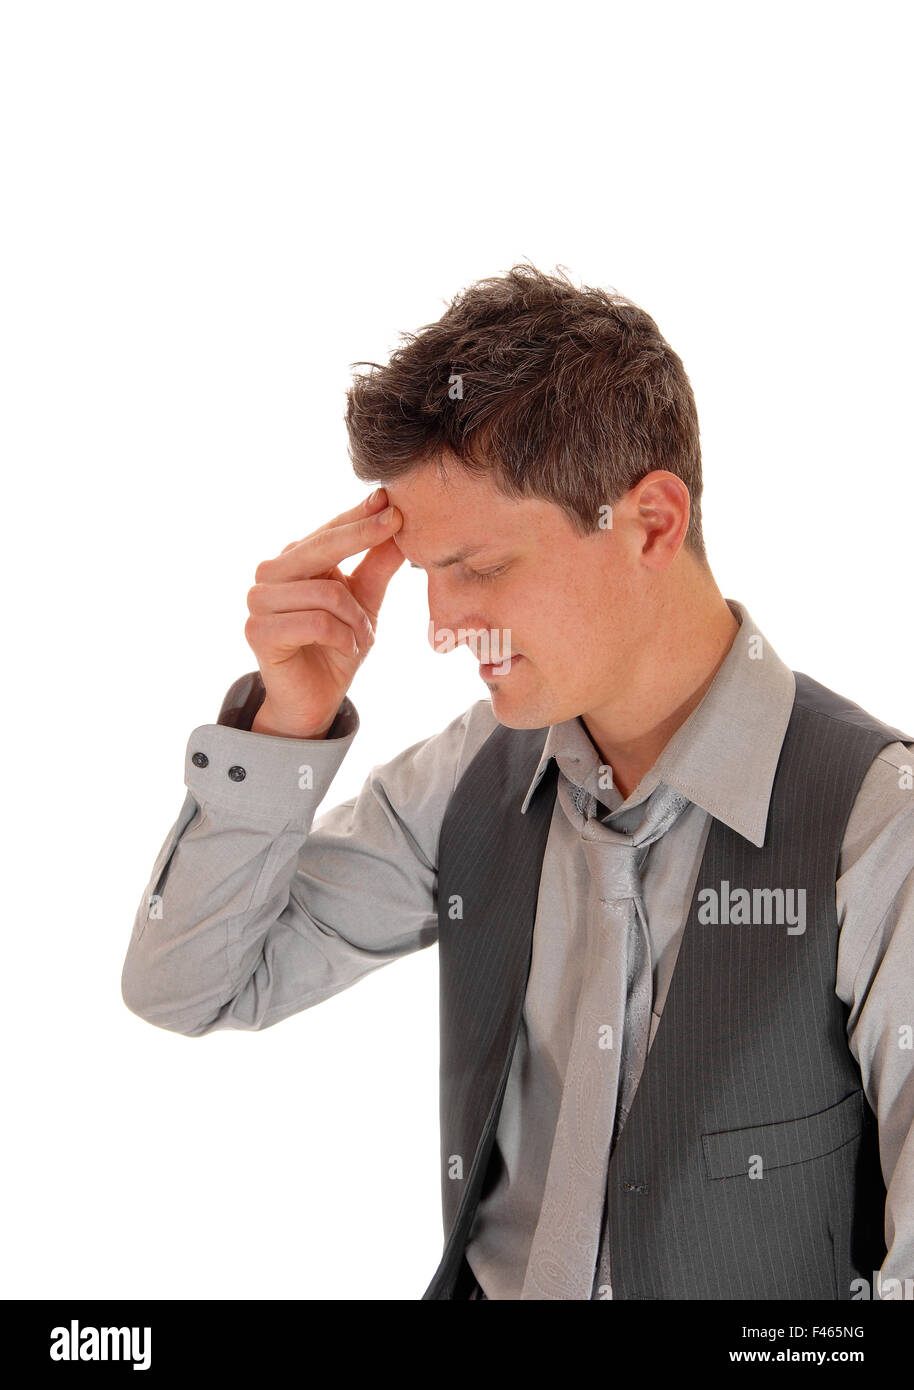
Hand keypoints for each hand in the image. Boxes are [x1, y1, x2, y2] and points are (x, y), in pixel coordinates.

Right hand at [245, 488, 403, 736]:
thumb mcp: (365, 601)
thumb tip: (398, 520)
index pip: (328, 530)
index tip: (389, 499)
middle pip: (320, 547)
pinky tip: (348, 648)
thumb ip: (377, 564)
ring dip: (357, 619)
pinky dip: (344, 637)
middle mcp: (270, 574)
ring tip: (363, 636)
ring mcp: (259, 601)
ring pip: (326, 592)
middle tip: (397, 527)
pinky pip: (317, 623)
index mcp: (293, 561)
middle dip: (362, 536)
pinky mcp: (258, 631)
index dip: (359, 516)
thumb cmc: (336, 646)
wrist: (314, 698)